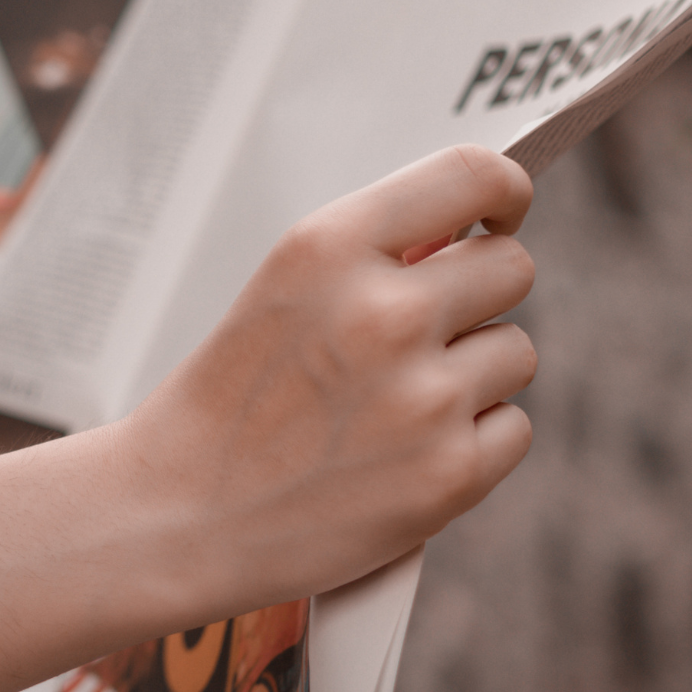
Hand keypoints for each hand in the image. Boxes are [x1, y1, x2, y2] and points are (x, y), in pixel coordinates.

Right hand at [123, 144, 536, 610]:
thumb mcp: (281, 293)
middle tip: (421, 336)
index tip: (501, 216)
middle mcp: (382, 311)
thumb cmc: (225, 406)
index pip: (472, 174)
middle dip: (477, 297)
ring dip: (472, 375)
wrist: (175, 516)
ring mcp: (423, 396)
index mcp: (328, 248)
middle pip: (512, 267)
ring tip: (393, 407)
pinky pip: (512, 427)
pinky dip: (473, 443)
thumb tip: (470, 238)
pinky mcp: (449, 473)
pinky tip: (403, 455)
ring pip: (515, 351)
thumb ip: (373, 257)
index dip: (504, 193)